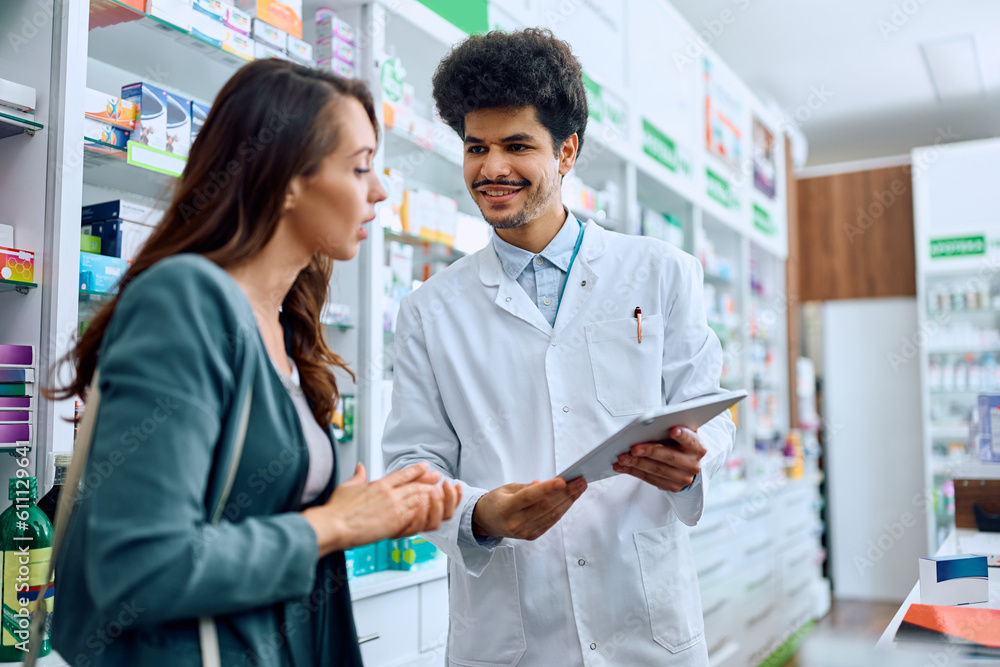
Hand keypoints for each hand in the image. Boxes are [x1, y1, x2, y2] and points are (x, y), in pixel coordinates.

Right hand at [302, 463, 461, 555]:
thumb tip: (360, 467)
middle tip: (437, 478)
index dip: (415, 470)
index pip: (401, 474)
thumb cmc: (336, 510)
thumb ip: (357, 476)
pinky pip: (416, 515)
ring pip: (418, 498)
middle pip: (414, 485)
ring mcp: (393, 507)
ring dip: (429, 495)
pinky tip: (432, 510)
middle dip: (427, 481)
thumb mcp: (346, 487)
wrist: (333, 525)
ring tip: (438, 493)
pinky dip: (425, 511)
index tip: (425, 467)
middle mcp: (388, 493)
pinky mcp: (395, 522)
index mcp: (377, 484)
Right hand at [472, 477, 586, 540]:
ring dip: (569, 501)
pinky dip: (562, 509)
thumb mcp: (507, 489)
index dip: (547, 489)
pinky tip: (570, 499)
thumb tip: (545, 484)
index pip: (529, 497)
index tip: (563, 480)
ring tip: (580, 488)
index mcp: (506, 508)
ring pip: (552, 516)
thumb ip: (527, 488)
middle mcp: (516, 523)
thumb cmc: (496, 501)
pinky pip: (551, 522)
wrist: (485, 521)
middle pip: (545, 507)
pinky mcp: (531, 536)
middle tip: (580, 481)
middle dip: (566, 493)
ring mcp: (524, 532)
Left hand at [612, 427, 706, 491]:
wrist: (686, 463)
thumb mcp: (680, 432)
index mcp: (697, 447)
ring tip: (621, 458)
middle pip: (669, 457)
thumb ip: (672, 426)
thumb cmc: (678, 442)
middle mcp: (693, 464)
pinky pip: (649, 479)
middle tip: (633, 448)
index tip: (672, 430)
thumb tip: (650, 423)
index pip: (690, 440)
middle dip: (649, 452)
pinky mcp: (671, 487)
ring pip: (656, 470)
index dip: (683, 435)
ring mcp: (683, 478)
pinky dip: (633, 472)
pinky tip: (622, 466)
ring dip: (636, 464)